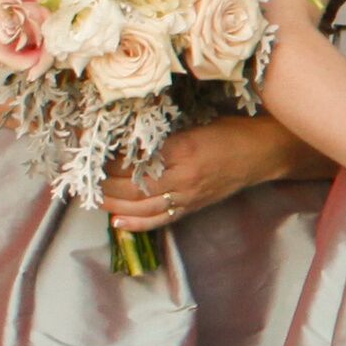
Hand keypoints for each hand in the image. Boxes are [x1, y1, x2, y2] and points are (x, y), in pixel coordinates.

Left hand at [102, 112, 300, 234]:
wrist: (264, 153)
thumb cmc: (232, 130)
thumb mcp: (195, 121)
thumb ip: (163, 132)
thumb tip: (125, 135)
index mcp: (182, 149)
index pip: (134, 158)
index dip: (107, 155)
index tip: (87, 146)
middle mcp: (183, 178)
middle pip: (131, 186)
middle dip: (102, 182)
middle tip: (80, 175)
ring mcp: (188, 196)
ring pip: (141, 206)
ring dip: (112, 203)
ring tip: (91, 196)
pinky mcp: (193, 207)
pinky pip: (160, 220)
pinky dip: (136, 223)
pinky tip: (117, 221)